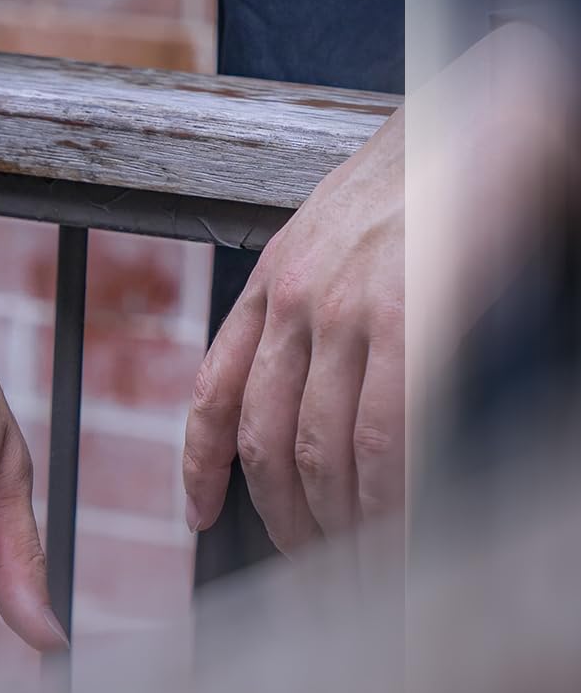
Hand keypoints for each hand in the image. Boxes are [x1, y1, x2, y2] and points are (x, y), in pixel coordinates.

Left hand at [183, 108, 404, 551]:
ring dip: (336, 529)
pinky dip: (387, 506)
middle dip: (281, 519)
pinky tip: (397, 539)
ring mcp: (348, 312)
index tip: (198, 517)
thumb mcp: (340, 228)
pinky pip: (383, 443)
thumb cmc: (431, 174)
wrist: (493, 117)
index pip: (215, 389)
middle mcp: (295, 297)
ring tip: (359, 575)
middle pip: (264, 439)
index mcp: (273, 276)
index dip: (200, 465)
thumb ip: (316, 299)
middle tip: (311, 570)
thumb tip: (325, 386)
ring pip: (320, 453)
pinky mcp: (409, 326)